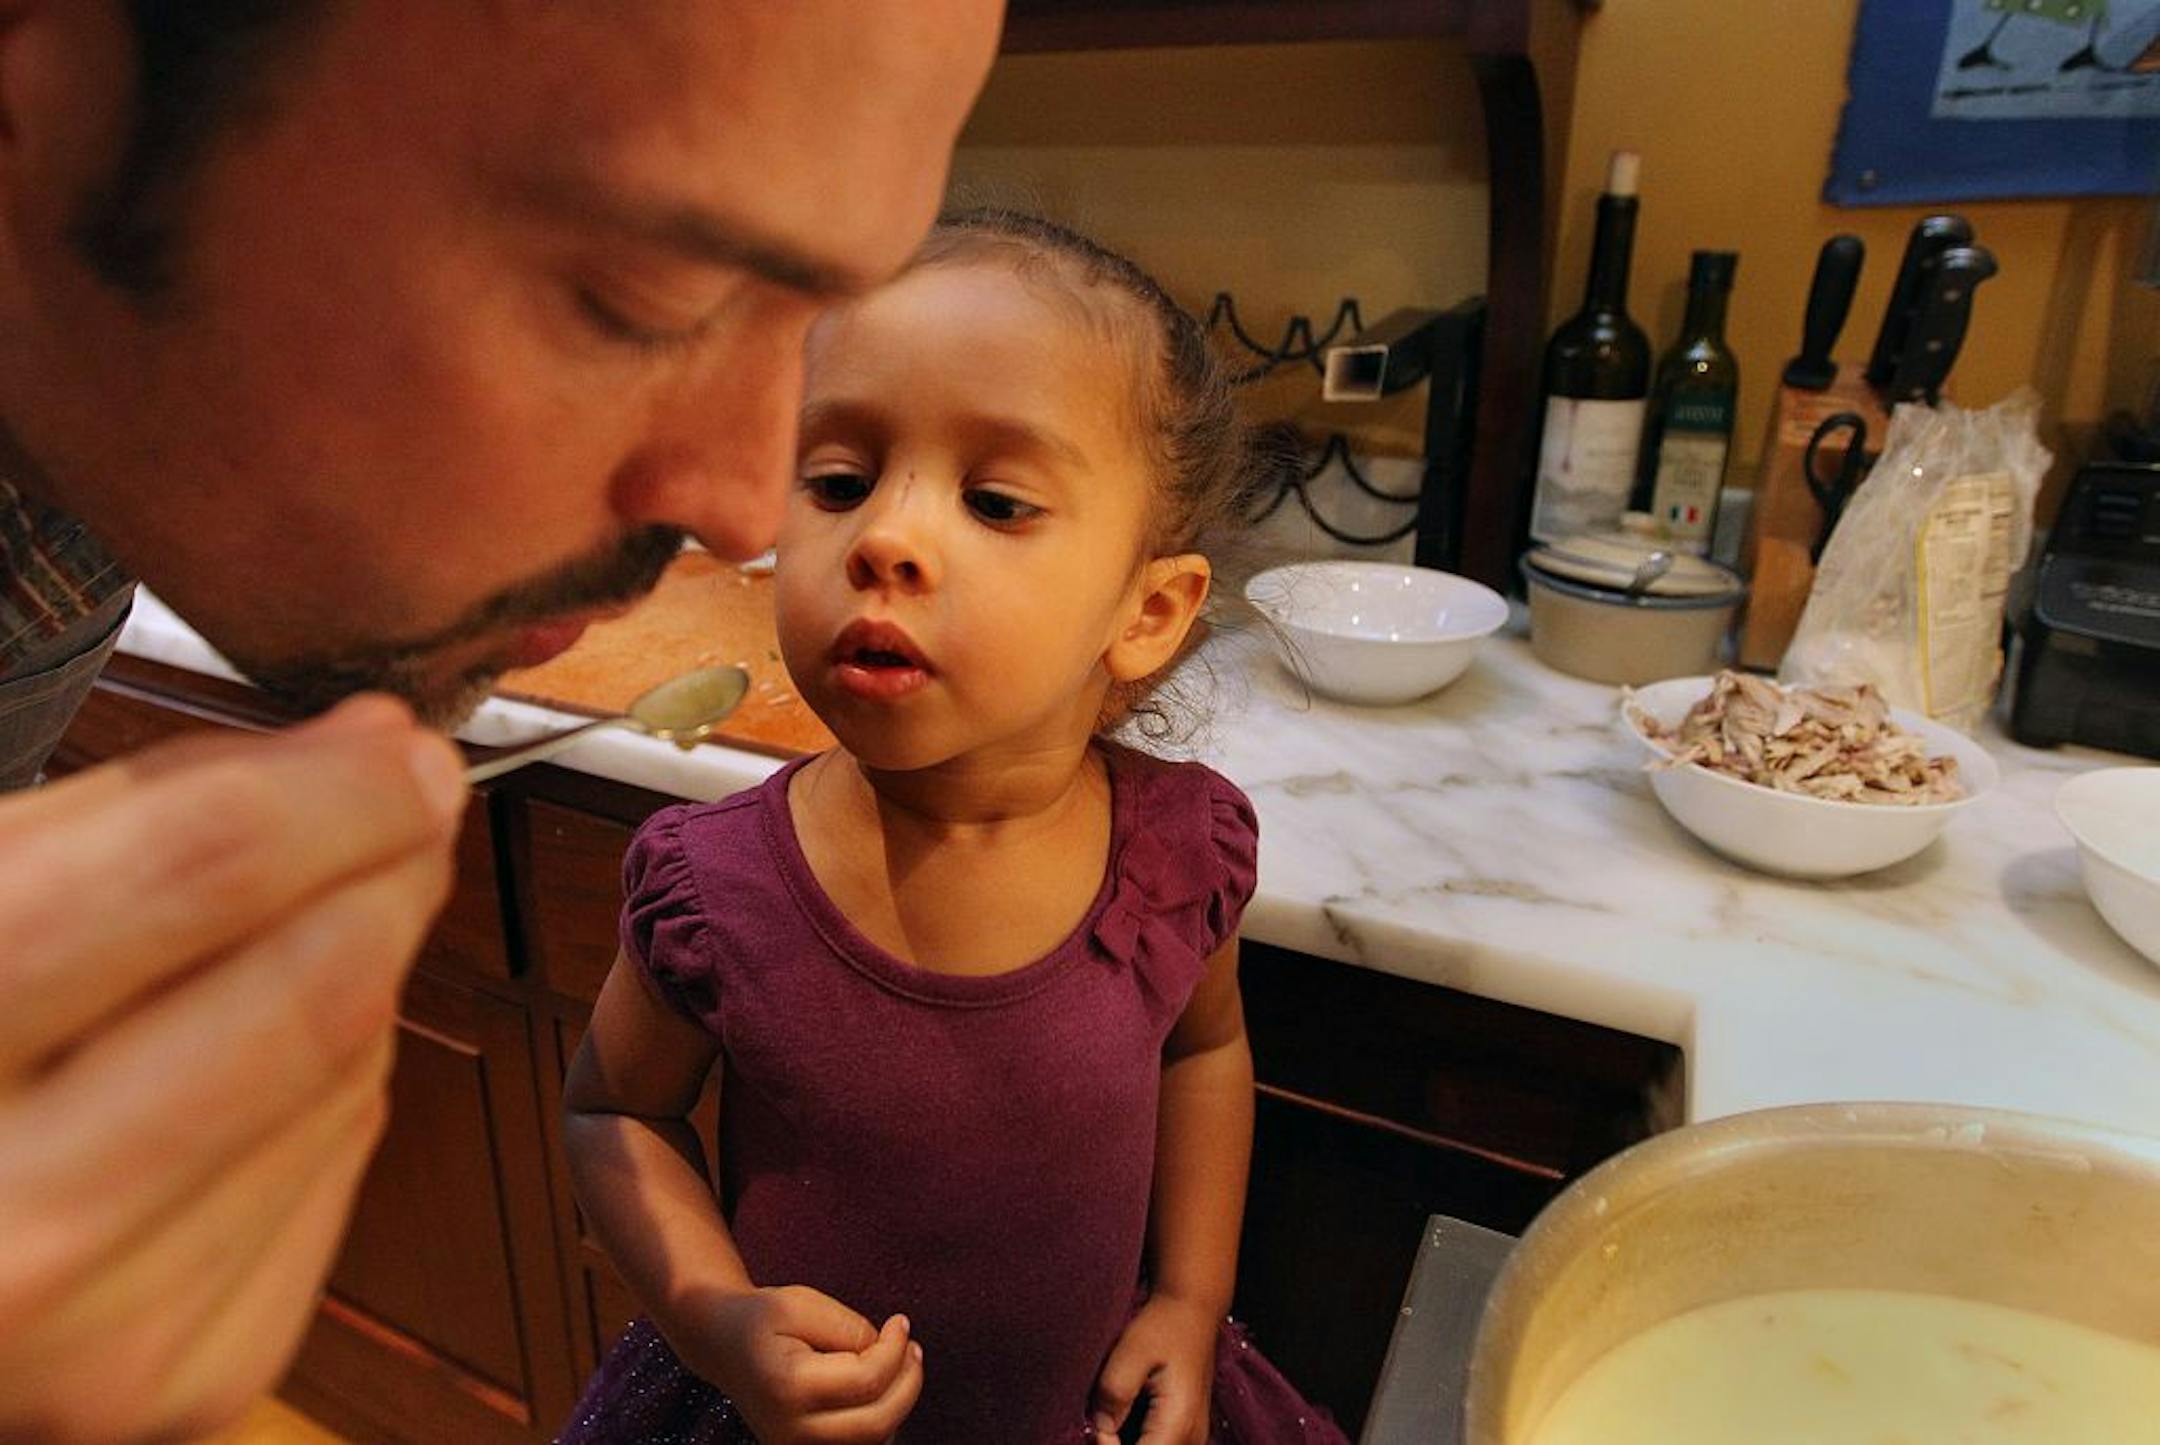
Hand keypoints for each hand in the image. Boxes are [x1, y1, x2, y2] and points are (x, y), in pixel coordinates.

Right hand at [0, 696, 464, 1440]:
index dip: (343, 789)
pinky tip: (254, 1062)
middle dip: (390, 870)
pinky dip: (329, 1090)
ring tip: (306, 926)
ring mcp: (98, 1334)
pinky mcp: (182, 1381)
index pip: (207, 866)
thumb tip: (378, 746)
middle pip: (313, 987)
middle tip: (409, 803)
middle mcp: (8, 1222)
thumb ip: (148, 811)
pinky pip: (336, 1168)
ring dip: (362, 973)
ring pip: (350, 1077)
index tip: (408, 748)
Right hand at [687, 1285, 922, 1444]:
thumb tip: (893, 1353)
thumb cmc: (763, 1318)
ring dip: (898, 1403)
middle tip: (914, 1349)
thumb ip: (850, 1330)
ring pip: (872, 1441)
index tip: (902, 1321)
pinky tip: (883, 1387)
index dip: (896, 1349)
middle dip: (909, 1384)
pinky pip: (857, 1444)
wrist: (721, 1343)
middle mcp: (791, 1429)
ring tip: (902, 1363)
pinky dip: (880, 1419)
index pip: (867, 1380)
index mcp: (788, 1387)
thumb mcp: (804, 1305)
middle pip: (877, 1422)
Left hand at [1092, 1293, 1220, 1444]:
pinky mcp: (1187, 1433)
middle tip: (1101, 1419)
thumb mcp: (1131, 1351)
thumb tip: (1099, 1429)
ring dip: (1124, 1443)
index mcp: (1178, 1423)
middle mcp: (1191, 1439)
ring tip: (1112, 1414)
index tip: (1096, 1424)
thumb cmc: (1163, 1326)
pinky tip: (1123, 1417)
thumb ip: (1114, 1393)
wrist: (1192, 1310)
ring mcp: (1192, 1439)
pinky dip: (1137, 1440)